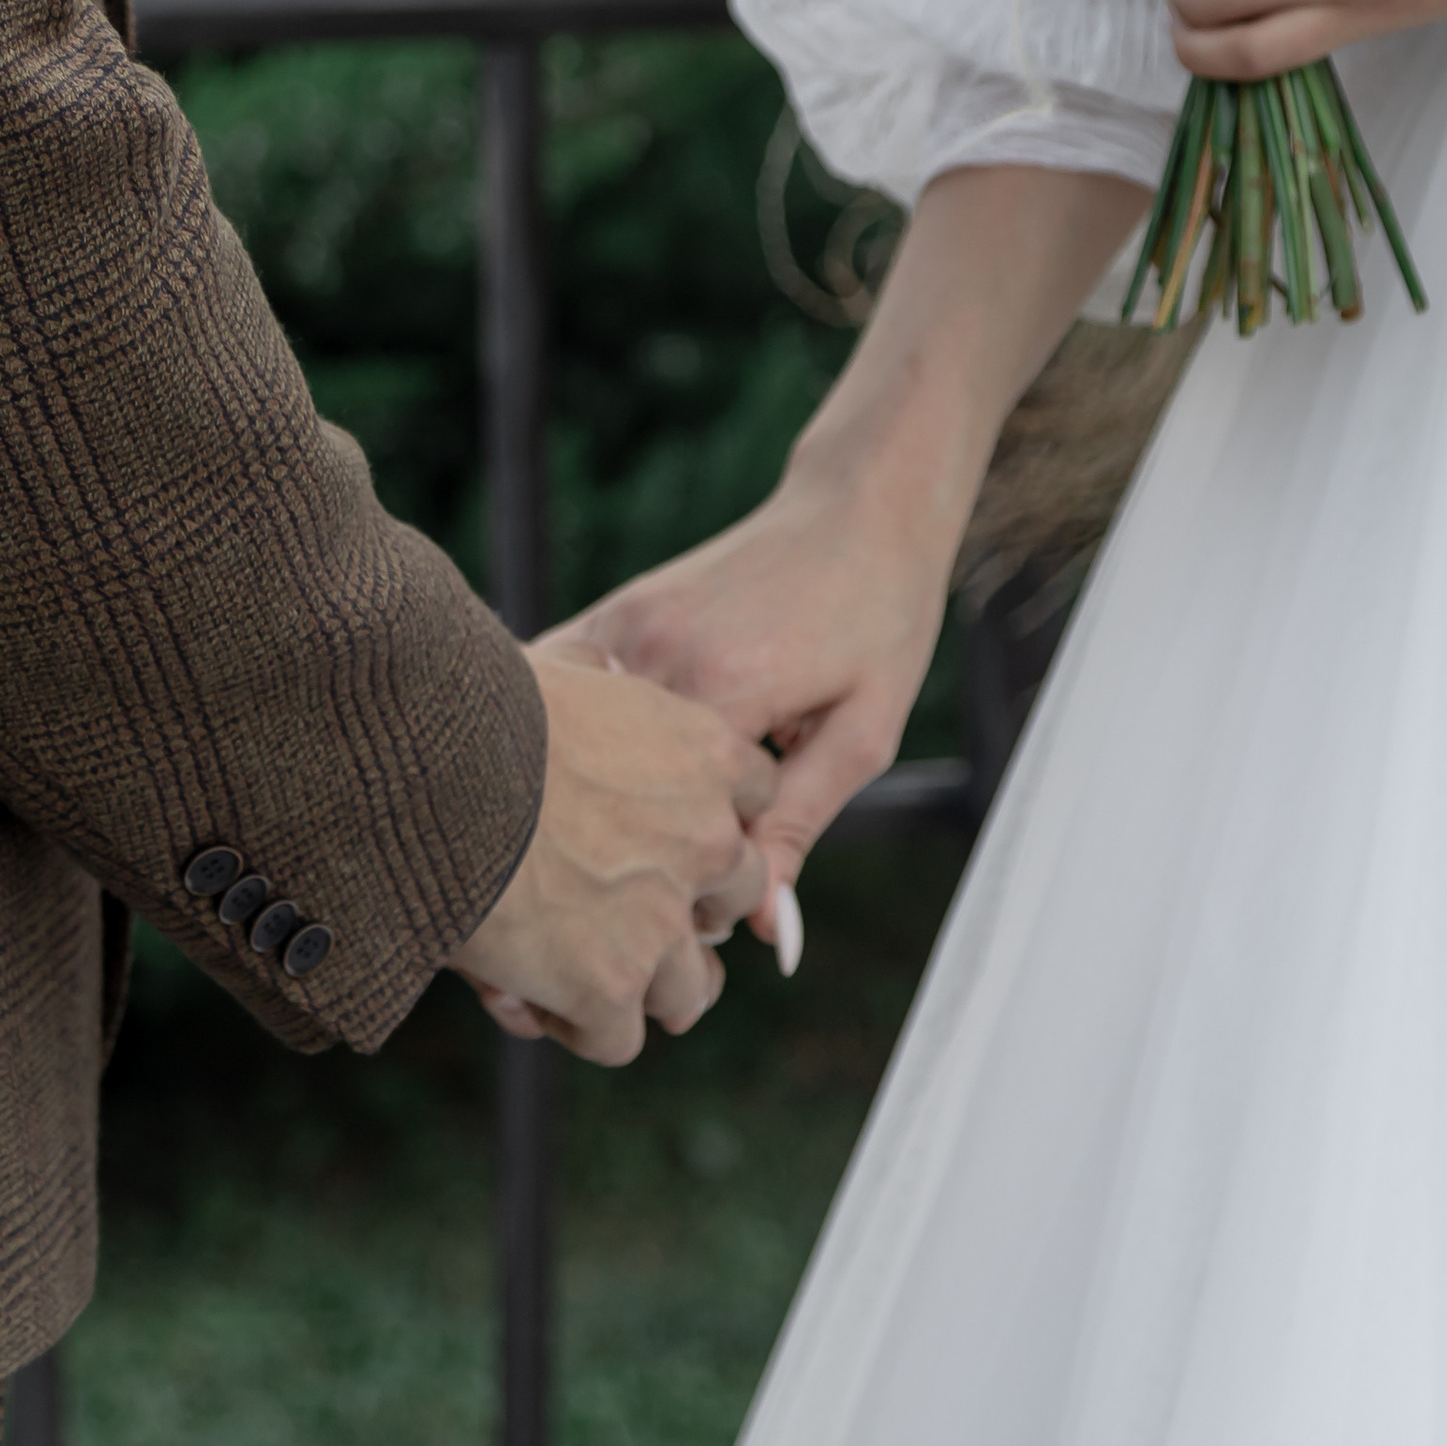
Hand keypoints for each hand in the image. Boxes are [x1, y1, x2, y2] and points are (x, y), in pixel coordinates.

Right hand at [450, 649, 774, 1064]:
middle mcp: (706, 841)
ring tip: (580, 974)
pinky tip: (534, 999)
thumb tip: (599, 668)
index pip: (757, 798)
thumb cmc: (482, 709)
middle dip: (690, 910)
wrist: (428, 773)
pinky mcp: (610, 988)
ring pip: (691, 988)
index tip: (666, 828)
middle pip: (738, 897)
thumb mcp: (565, 669)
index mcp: (708, 756)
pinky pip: (620, 1038)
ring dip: (641, 985)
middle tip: (629, 912)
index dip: (711, 818)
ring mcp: (663, 921)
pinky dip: (580, 1029)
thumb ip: (605, 679)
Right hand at [543, 467, 949, 944]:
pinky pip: (567, 692)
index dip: (687, 892)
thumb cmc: (878, 619)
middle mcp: (659, 658)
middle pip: (611, 797)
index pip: (674, 836)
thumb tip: (766, 939)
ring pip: (577, 749)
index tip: (703, 926)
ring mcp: (623, 626)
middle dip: (628, 857)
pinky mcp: (611, 610)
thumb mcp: (862, 735)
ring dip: (593, 801)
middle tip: (654, 893)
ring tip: (621, 840)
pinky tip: (590, 775)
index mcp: (727, 694)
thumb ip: (799, 831)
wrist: (860, 506)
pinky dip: (571, 741)